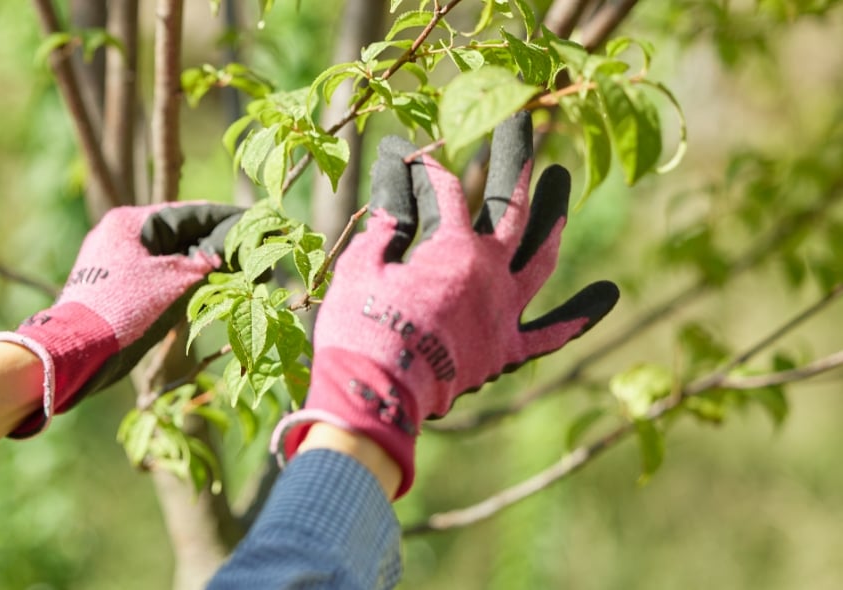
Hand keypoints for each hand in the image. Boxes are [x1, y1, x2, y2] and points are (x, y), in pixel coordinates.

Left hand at [0, 202, 240, 437]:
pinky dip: (178, 283)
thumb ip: (200, 265)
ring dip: (195, 267)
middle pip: (176, 235)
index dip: (222, 218)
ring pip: (166, 258)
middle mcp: (117, 235)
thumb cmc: (121, 309)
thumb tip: (222, 258)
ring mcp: (112, 262)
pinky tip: (201, 291)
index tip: (251, 221)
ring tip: (232, 272)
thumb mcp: (169, 282)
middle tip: (246, 253)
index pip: (186, 213)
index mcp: (128, 222)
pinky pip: (154, 277)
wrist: (76, 349)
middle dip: (211, 246)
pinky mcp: (112, 287)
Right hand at [273, 114, 618, 497]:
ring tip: (563, 183)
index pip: (441, 190)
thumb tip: (395, 198)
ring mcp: (505, 310)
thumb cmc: (361, 329)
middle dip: (514, 159)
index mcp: (455, 247)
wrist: (377, 395)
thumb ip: (386, 228)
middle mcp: (492, 271)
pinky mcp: (505, 350)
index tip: (402, 155)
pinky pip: (550, 334)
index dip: (419, 169)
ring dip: (554, 217)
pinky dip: (579, 315)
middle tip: (522, 122)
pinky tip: (608, 294)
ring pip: (542, 256)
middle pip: (511, 205)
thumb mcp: (362, 267)